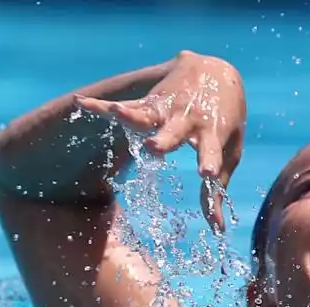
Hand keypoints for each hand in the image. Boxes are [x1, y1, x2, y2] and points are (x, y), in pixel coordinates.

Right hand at [75, 51, 245, 233]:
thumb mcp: (228, 154)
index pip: (211, 151)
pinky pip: (124, 106)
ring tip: (116, 113)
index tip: (206, 174)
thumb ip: (216, 192)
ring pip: (146, 114)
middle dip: (164, 139)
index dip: (209, 162)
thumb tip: (217, 231)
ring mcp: (167, 108)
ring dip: (131, 116)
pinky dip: (102, 106)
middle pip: (174, 132)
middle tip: (154, 148)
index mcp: (212, 133)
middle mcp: (188, 119)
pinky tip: (80, 105)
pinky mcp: (150, 102)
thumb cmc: (224, 123)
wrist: (216, 72)